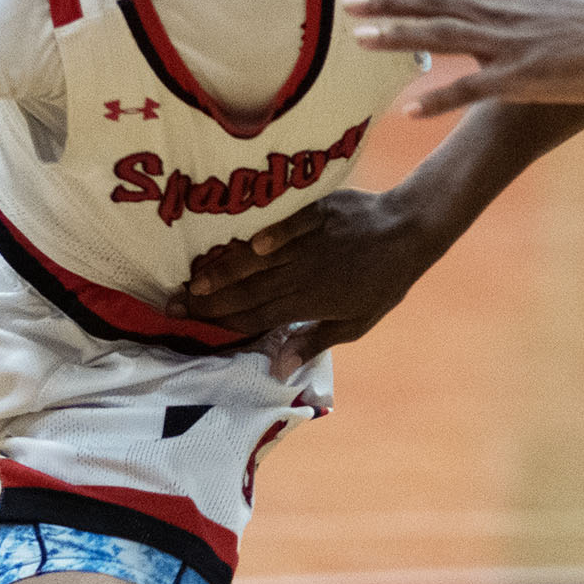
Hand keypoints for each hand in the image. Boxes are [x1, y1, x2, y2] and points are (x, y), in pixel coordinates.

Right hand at [168, 189, 440, 376]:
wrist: (409, 231)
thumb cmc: (382, 282)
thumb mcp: (355, 324)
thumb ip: (313, 342)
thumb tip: (277, 369)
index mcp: (308, 303)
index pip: (257, 318)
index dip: (223, 324)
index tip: (190, 326)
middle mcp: (303, 275)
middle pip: (249, 292)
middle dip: (209, 300)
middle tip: (174, 305)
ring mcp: (308, 243)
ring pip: (259, 261)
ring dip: (226, 271)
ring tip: (194, 279)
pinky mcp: (314, 213)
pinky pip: (288, 225)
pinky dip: (270, 234)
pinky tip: (247, 242)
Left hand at [348, 0, 583, 116]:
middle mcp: (501, 13)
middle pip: (434, 3)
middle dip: (388, 2)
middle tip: (346, 2)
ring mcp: (510, 44)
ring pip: (443, 37)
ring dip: (400, 38)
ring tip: (360, 41)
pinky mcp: (523, 77)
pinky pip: (472, 90)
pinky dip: (439, 100)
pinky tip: (408, 111)